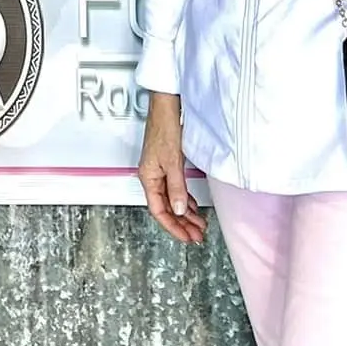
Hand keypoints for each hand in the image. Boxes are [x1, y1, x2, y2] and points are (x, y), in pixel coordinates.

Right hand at [136, 93, 206, 243]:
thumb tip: (180, 211)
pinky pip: (174, 189)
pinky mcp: (167, 164)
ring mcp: (159, 170)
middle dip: (181, 224)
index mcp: (148, 177)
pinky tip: (192, 206)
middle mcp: (152, 176)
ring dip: (185, 214)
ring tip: (198, 225)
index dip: (173, 227)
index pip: (159, 210)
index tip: (186, 238)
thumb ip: (176, 188)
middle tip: (196, 236)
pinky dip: (184, 200)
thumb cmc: (164, 128)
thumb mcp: (172, 161)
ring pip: (171, 199)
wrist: (165, 107)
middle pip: (165, 207)